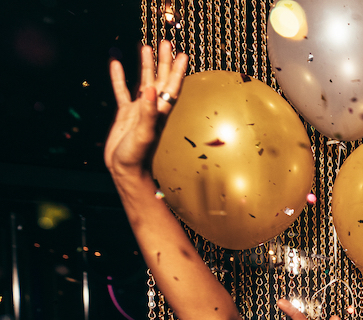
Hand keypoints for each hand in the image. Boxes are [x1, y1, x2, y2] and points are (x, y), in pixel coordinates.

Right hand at [105, 42, 186, 178]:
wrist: (124, 169)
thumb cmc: (137, 155)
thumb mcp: (144, 133)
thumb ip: (148, 112)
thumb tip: (151, 89)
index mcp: (160, 112)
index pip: (172, 87)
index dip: (178, 71)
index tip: (183, 54)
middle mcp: (152, 108)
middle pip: (160, 79)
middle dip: (163, 61)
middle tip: (166, 42)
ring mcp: (139, 110)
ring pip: (143, 81)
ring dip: (145, 65)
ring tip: (144, 46)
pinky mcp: (125, 113)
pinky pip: (122, 91)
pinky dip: (119, 77)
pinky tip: (116, 63)